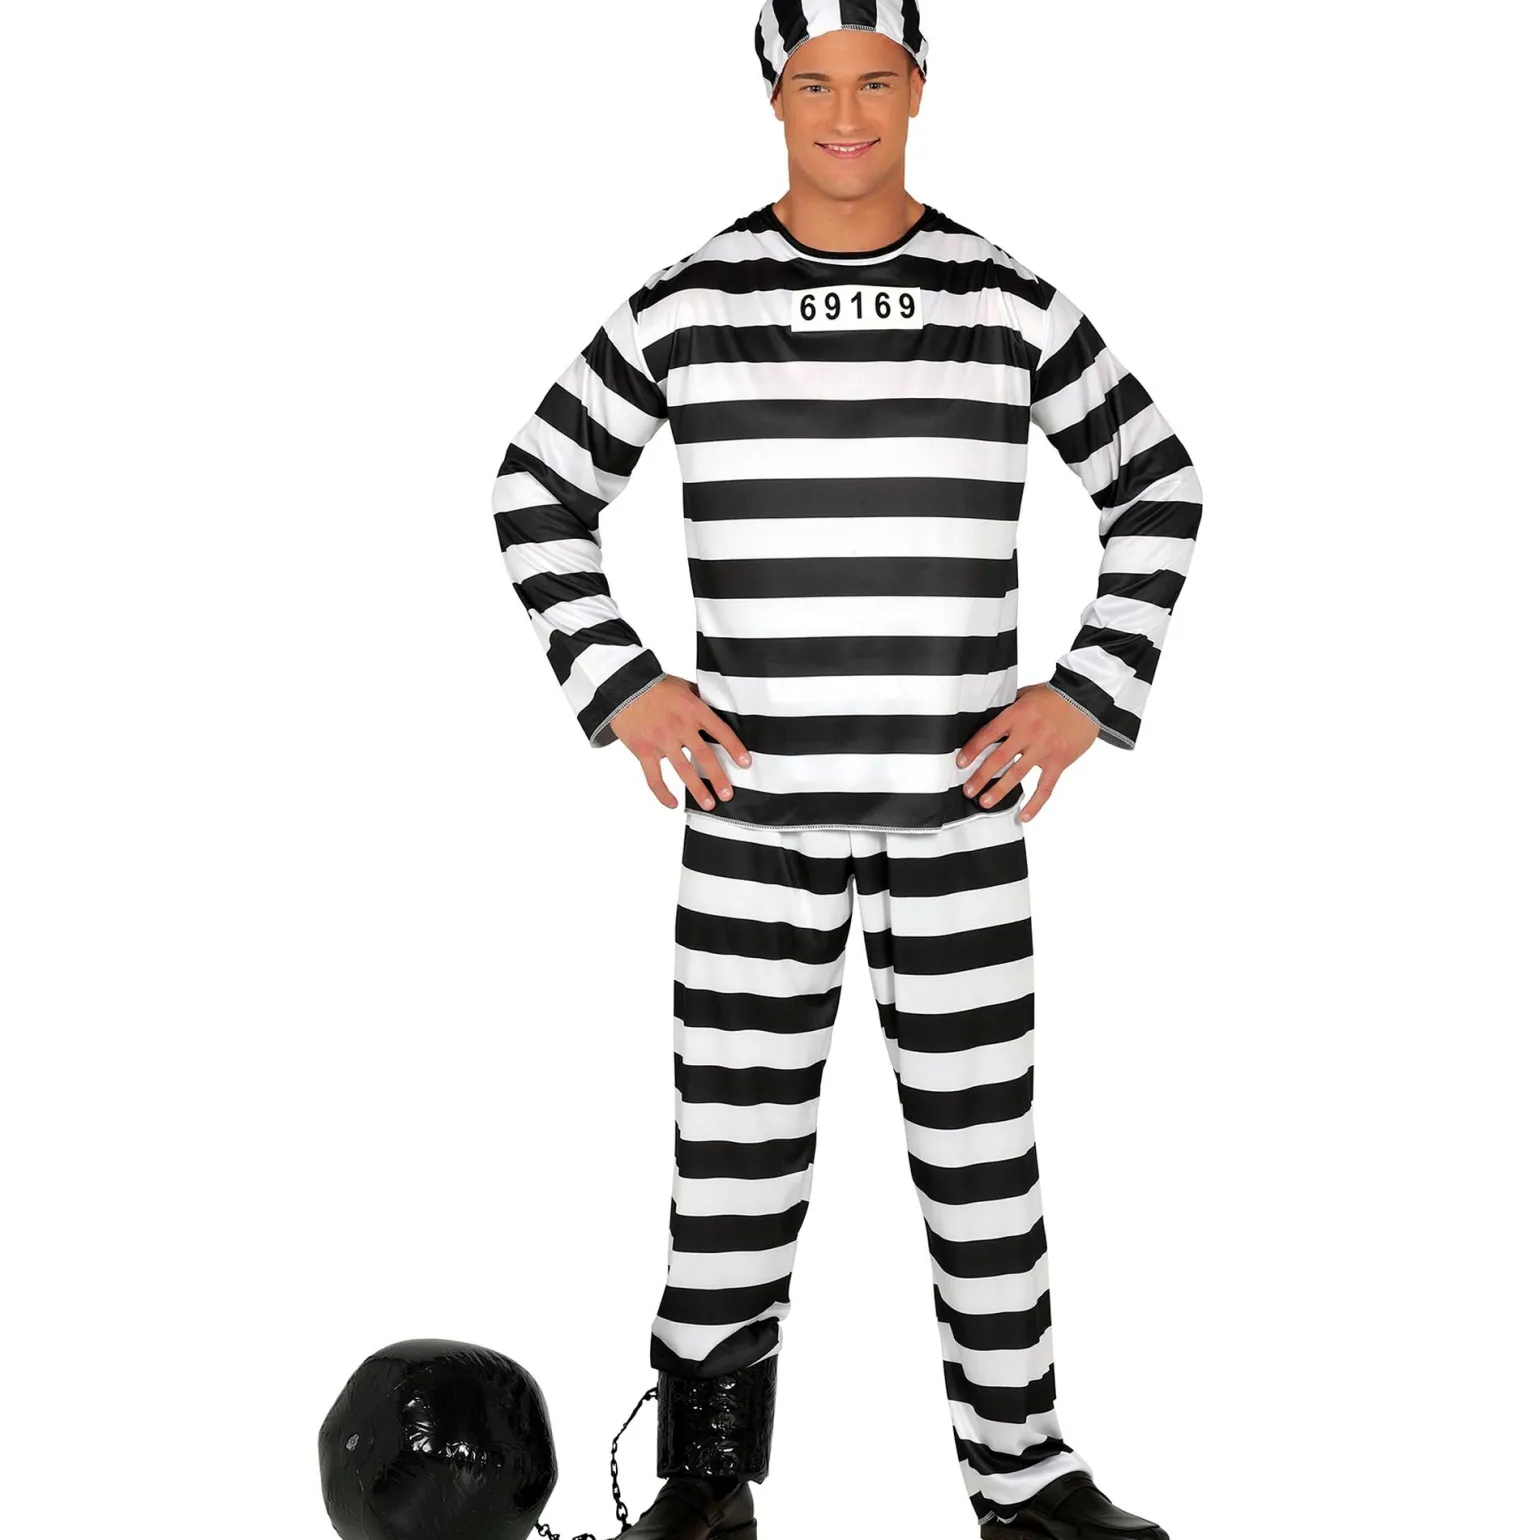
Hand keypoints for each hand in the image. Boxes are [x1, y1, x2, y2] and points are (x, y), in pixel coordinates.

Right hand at [610, 674, 751, 811]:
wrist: (625, 686)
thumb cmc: (654, 684)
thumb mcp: (684, 686)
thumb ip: (700, 699)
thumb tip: (717, 706)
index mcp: (694, 710)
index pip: (720, 732)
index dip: (735, 749)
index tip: (745, 763)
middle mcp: (680, 727)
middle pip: (705, 757)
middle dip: (718, 778)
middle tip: (728, 794)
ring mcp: (662, 741)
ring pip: (684, 770)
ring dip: (697, 789)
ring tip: (708, 804)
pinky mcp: (644, 751)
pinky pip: (654, 777)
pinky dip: (662, 793)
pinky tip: (673, 803)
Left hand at [956, 683, 1099, 821]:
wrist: (1084, 697)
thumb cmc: (1054, 694)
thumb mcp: (1026, 694)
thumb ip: (1009, 707)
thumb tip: (989, 715)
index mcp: (1015, 716)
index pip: (987, 735)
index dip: (972, 750)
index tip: (960, 763)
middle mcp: (1027, 734)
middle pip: (998, 759)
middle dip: (980, 777)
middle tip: (968, 791)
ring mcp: (1043, 749)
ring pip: (1017, 774)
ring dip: (1000, 791)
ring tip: (985, 802)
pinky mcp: (1059, 761)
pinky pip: (1045, 787)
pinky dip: (1035, 803)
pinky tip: (1024, 815)